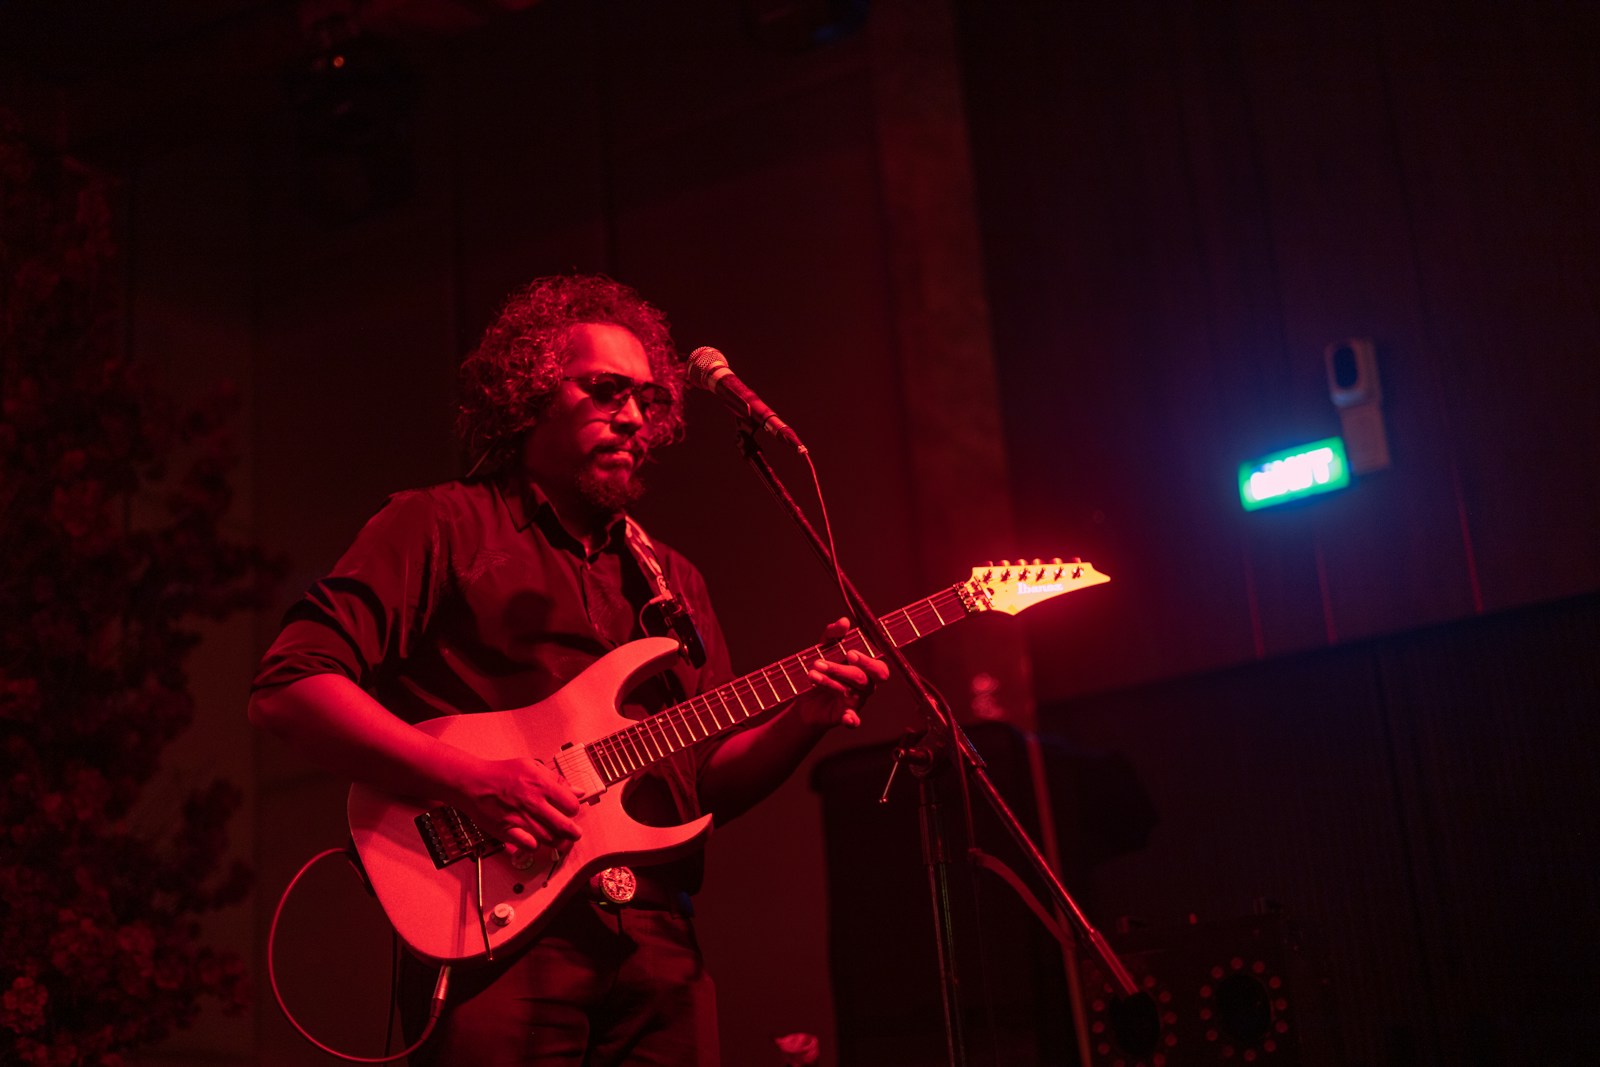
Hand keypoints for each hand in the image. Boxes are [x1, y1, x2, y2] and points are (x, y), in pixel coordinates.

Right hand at [455, 756, 581, 853]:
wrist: (472, 782)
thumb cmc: (501, 773)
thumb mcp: (531, 766)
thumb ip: (556, 779)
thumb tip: (577, 790)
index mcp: (541, 785)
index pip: (571, 804)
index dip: (574, 809)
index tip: (571, 811)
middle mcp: (533, 803)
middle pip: (564, 826)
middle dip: (573, 833)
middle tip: (574, 833)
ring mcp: (520, 819)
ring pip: (549, 839)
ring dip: (557, 841)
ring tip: (559, 840)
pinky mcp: (507, 831)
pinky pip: (529, 846)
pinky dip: (535, 846)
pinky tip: (536, 841)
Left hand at [794, 617, 890, 730]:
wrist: (804, 694)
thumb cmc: (822, 668)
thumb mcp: (824, 647)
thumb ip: (834, 634)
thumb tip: (844, 622)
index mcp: (865, 669)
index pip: (878, 668)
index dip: (867, 661)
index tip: (849, 653)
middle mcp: (864, 686)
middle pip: (863, 680)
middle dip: (842, 670)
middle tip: (820, 663)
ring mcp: (855, 702)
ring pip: (849, 693)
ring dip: (828, 682)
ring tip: (811, 674)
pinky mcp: (844, 716)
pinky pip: (854, 721)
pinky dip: (852, 720)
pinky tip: (847, 718)